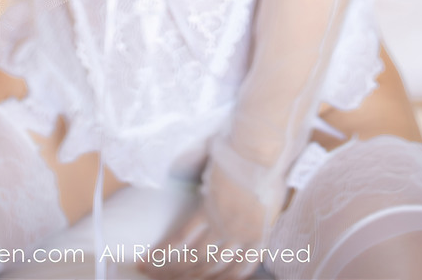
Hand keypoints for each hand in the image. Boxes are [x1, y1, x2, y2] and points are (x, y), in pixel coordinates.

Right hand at [137, 158, 280, 279]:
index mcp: (258, 239)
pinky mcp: (207, 209)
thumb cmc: (270, 171)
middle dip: (188, 279)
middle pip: (211, 270)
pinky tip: (150, 259)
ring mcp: (222, 225)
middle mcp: (239, 239)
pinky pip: (183, 236)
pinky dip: (166, 250)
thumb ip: (258, 221)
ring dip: (172, 270)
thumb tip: (247, 227)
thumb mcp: (271, 204)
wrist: (261, 152)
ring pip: (195, 258)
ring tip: (153, 274)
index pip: (237, 273)